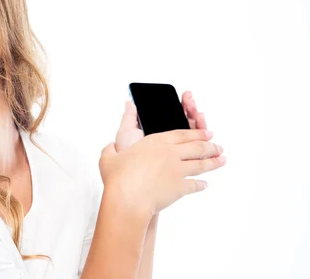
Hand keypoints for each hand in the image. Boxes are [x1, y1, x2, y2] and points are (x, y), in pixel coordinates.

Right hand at [99, 128, 225, 217]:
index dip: (196, 133)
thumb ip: (111, 149)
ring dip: (213, 162)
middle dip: (210, 145)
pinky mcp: (180, 187)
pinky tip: (205, 185)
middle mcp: (170, 153)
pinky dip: (201, 184)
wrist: (128, 199)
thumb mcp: (109, 157)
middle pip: (196, 147)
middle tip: (218, 146)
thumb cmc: (118, 178)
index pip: (182, 134)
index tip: (206, 132)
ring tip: (221, 160)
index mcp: (155, 142)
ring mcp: (177, 170)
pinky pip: (195, 184)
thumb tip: (110, 147)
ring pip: (201, 163)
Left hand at [115, 90, 206, 151]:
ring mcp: (179, 149)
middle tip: (190, 100)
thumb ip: (130, 116)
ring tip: (196, 109)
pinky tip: (202, 123)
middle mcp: (171, 141)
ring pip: (194, 130)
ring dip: (198, 117)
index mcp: (160, 133)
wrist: (129, 175)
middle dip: (190, 108)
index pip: (173, 115)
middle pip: (186, 121)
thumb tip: (129, 101)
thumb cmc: (127, 155)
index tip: (184, 95)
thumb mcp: (126, 133)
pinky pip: (198, 144)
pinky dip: (202, 131)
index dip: (181, 104)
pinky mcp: (185, 159)